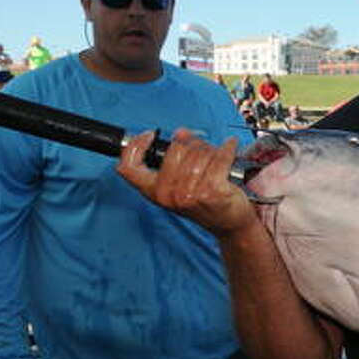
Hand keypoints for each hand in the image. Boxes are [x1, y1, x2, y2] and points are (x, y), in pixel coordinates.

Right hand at [117, 129, 255, 237]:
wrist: (230, 224)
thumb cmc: (207, 203)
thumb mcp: (181, 185)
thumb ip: (176, 160)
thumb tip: (180, 133)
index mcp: (154, 192)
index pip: (128, 168)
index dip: (134, 147)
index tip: (148, 136)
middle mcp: (168, 194)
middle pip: (175, 150)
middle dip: (191, 143)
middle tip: (202, 149)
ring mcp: (190, 194)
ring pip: (198, 153)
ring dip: (211, 149)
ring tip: (217, 154)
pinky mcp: (212, 191)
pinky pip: (219, 158)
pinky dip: (227, 148)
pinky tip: (229, 146)